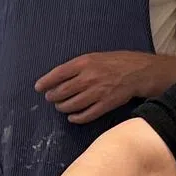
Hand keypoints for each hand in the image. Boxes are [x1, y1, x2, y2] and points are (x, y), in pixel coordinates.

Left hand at [35, 51, 153, 124]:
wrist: (138, 72)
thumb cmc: (115, 62)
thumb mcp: (94, 57)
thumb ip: (77, 67)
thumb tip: (59, 77)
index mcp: (84, 63)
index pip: (58, 74)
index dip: (46, 81)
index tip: (38, 87)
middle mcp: (89, 78)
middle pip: (63, 91)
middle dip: (53, 96)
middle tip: (50, 98)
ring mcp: (98, 92)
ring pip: (72, 104)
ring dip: (63, 107)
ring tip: (60, 106)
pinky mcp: (106, 104)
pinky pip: (87, 115)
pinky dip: (77, 118)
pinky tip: (72, 117)